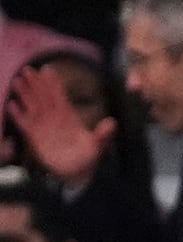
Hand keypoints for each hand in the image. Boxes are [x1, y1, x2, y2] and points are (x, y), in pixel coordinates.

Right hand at [6, 67, 114, 184]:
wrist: (77, 172)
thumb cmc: (88, 156)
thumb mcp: (98, 145)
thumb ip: (103, 134)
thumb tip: (112, 123)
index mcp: (70, 116)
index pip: (60, 96)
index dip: (54, 83)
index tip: (47, 69)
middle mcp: (56, 118)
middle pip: (44, 97)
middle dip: (36, 83)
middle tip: (27, 69)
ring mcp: (45, 126)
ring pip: (33, 107)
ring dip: (25, 94)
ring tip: (17, 81)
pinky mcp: (35, 137)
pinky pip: (25, 124)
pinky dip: (18, 115)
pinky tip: (12, 105)